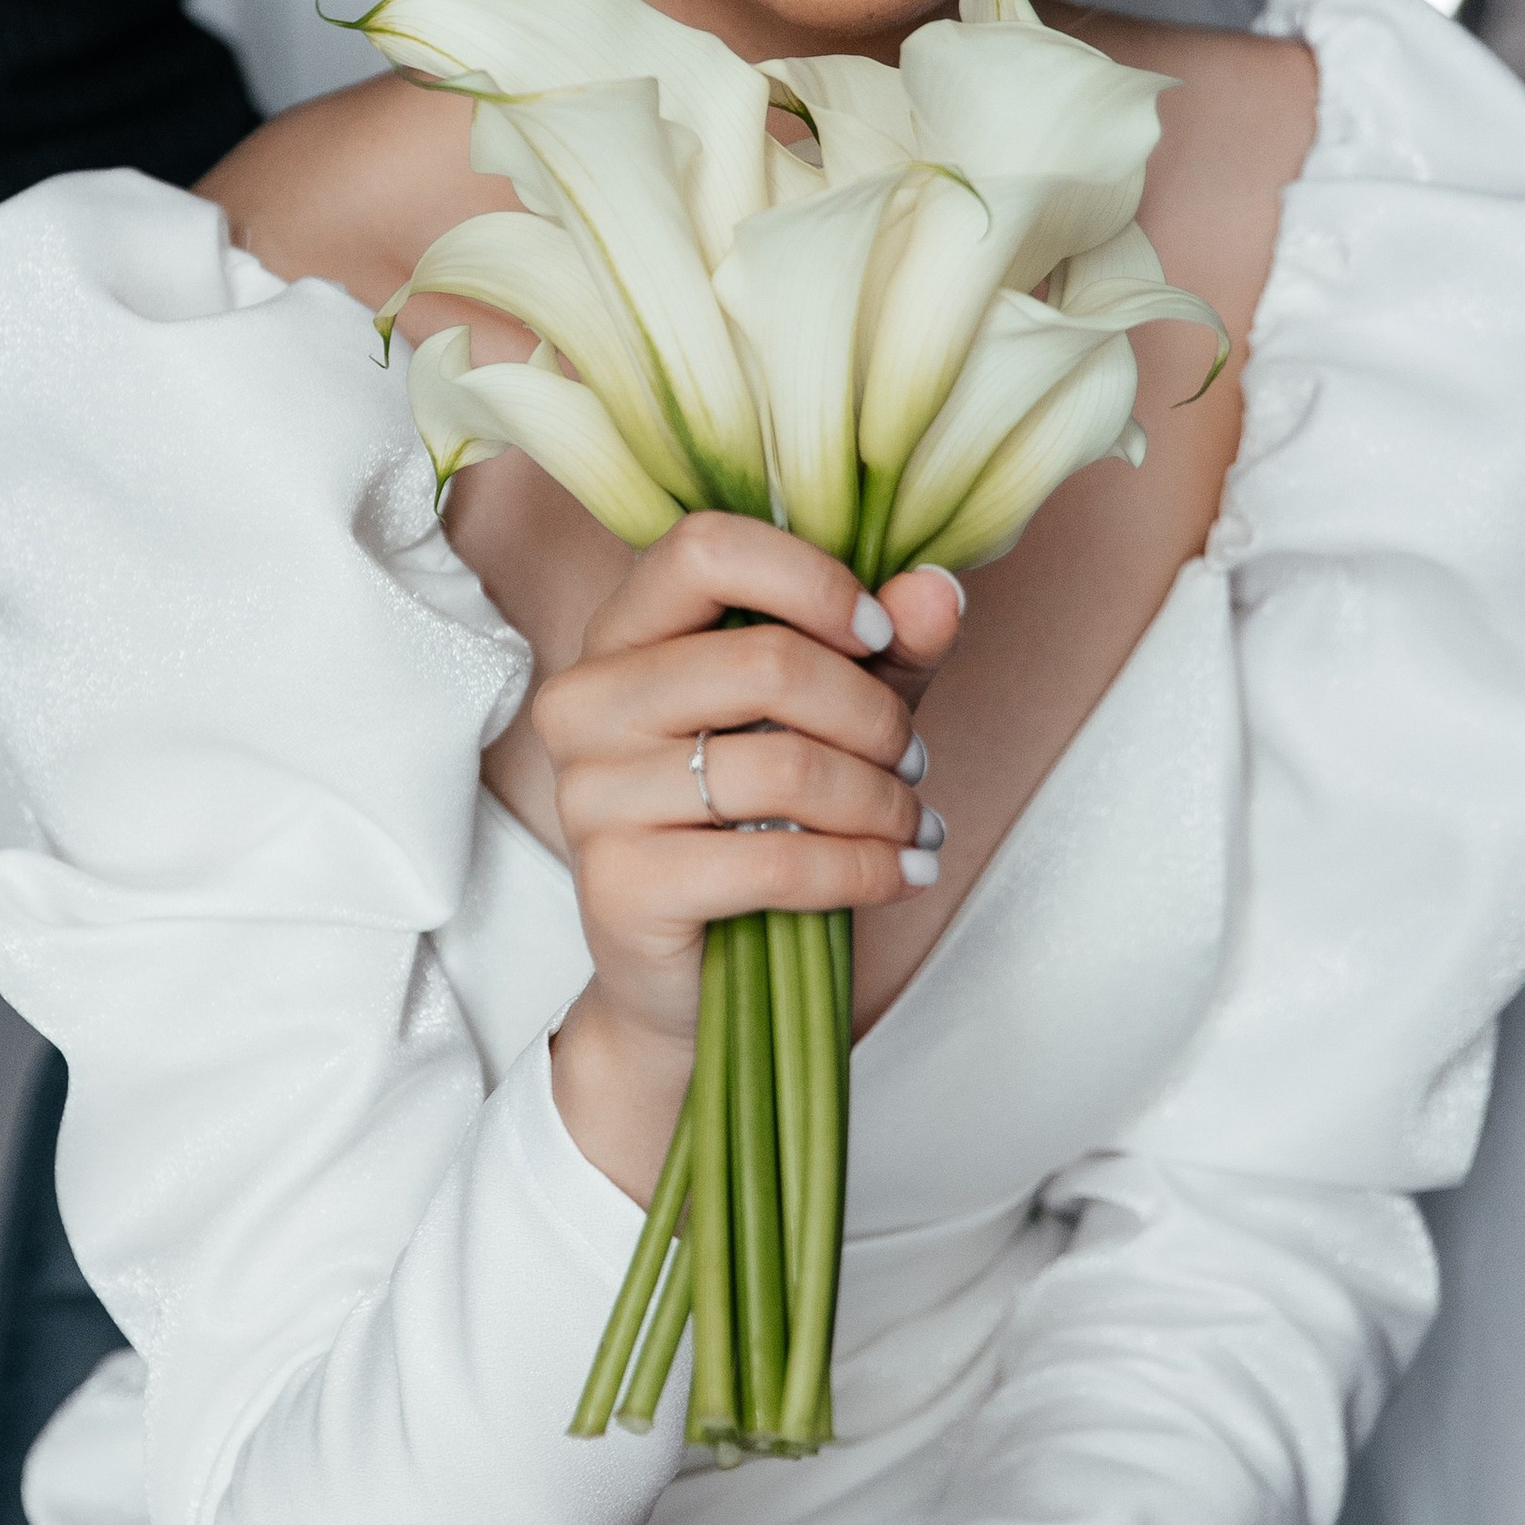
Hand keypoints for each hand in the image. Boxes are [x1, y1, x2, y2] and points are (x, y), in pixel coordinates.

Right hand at [540, 514, 961, 1197]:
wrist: (687, 976)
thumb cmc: (753, 821)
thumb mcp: (828, 718)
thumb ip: (883, 650)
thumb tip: (938, 592)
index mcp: (622, 632)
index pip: (704, 548)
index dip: (809, 580)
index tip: (876, 634)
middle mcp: (586, 700)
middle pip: (766, 662)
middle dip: (873, 715)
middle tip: (912, 759)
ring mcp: (590, 794)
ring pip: (784, 766)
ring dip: (880, 801)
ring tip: (912, 825)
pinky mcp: (618, 884)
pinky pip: (777, 860)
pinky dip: (865, 868)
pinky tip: (901, 873)